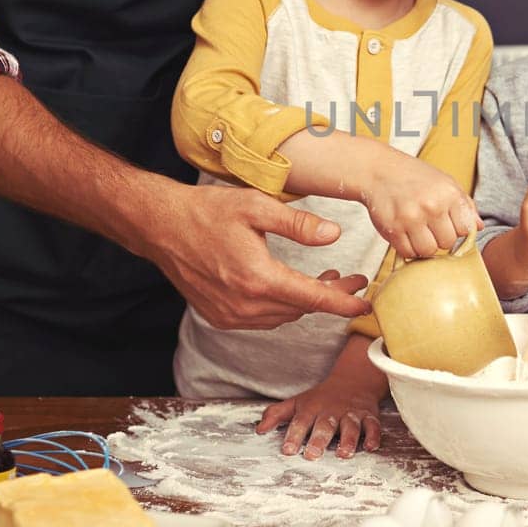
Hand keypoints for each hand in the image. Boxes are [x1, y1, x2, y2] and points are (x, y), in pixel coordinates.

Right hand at [152, 183, 368, 328]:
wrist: (161, 226)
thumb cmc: (207, 212)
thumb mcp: (256, 207)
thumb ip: (298, 223)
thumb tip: (333, 235)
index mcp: (258, 279)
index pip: (314, 299)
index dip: (344, 303)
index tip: (366, 306)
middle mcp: (245, 305)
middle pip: (302, 308)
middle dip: (330, 296)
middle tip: (350, 279)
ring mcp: (230, 315)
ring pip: (283, 316)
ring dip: (306, 301)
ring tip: (325, 279)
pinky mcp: (220, 316)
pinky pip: (263, 319)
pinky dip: (281, 306)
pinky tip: (289, 286)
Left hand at [256, 372, 384, 460]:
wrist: (353, 380)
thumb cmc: (321, 397)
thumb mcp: (297, 402)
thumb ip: (277, 414)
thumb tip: (259, 430)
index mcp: (312, 408)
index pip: (301, 421)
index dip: (294, 435)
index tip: (287, 450)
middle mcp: (332, 410)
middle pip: (325, 425)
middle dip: (319, 439)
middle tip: (312, 455)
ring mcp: (351, 413)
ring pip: (350, 426)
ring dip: (348, 440)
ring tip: (343, 454)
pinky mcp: (369, 415)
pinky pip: (373, 425)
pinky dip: (373, 436)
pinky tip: (370, 447)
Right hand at [363, 153, 479, 258]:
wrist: (379, 170)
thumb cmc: (416, 177)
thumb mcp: (446, 183)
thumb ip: (465, 206)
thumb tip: (478, 227)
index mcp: (449, 194)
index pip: (465, 230)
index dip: (456, 229)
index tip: (448, 223)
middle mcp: (432, 206)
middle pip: (447, 243)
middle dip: (440, 238)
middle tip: (430, 226)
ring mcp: (411, 218)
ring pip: (429, 251)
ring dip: (425, 246)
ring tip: (419, 232)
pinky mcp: (392, 229)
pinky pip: (408, 253)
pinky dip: (408, 248)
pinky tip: (407, 234)